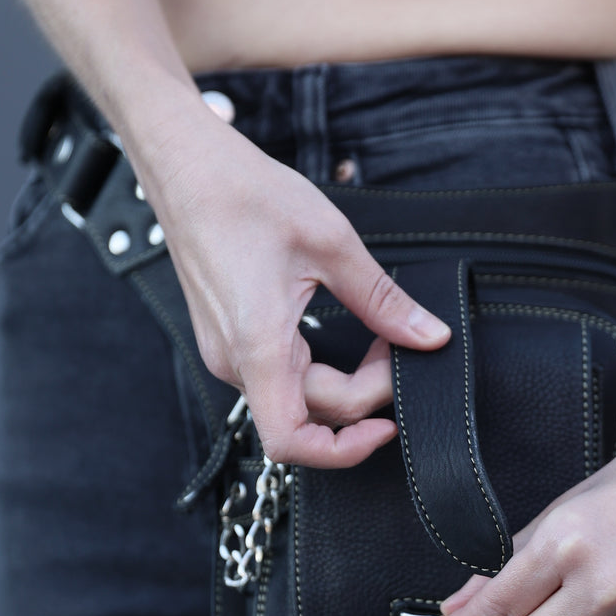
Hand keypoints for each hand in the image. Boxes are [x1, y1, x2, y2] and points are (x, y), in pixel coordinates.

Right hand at [132, 103, 449, 467]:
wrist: (187, 167)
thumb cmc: (245, 195)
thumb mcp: (332, 243)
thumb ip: (383, 301)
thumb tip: (429, 337)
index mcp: (257, 346)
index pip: (293, 442)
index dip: (347, 449)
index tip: (388, 422)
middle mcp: (234, 361)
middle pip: (309, 416)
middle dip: (365, 394)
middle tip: (400, 349)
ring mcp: (226, 352)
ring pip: (295, 399)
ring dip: (342, 384)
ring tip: (379, 344)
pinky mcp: (228, 338)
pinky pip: (278, 377)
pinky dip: (318, 370)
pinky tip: (344, 338)